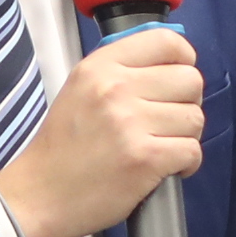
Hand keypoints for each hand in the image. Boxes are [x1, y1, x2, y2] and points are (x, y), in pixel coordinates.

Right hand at [0, 26, 201, 236]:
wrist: (41, 195)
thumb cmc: (63, 147)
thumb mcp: (80, 89)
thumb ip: (120, 70)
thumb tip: (171, 63)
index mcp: (100, 67)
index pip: (165, 41)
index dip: (184, 59)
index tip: (178, 76)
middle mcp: (115, 89)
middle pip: (190, 80)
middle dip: (188, 102)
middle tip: (169, 120)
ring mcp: (130, 124)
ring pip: (194, 118)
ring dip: (185, 136)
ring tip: (162, 146)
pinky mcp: (144, 159)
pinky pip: (192, 151)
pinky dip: (187, 163)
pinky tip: (167, 168)